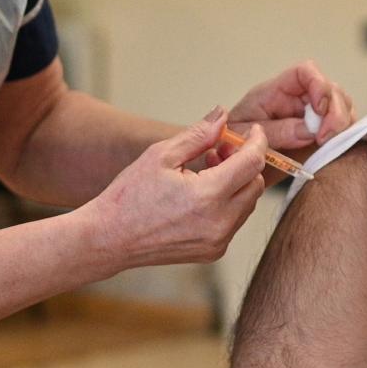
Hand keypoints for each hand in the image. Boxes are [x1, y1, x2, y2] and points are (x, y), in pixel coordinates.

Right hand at [86, 108, 266, 270]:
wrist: (109, 239)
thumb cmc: (130, 196)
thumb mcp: (161, 155)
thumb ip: (199, 134)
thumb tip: (223, 115)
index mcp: (208, 196)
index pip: (252, 163)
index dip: (257, 141)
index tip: (253, 130)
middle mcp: (219, 223)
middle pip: (255, 183)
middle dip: (244, 162)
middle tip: (218, 149)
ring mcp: (218, 242)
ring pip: (247, 203)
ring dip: (236, 182)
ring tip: (207, 169)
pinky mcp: (212, 252)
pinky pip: (235, 220)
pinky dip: (228, 202)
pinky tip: (202, 192)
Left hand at [225, 60, 354, 150]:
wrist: (228, 166)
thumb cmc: (229, 143)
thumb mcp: (243, 135)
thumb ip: (275, 131)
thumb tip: (308, 130)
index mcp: (276, 92)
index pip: (305, 72)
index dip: (318, 85)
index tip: (320, 110)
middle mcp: (297, 101)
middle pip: (331, 90)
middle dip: (336, 112)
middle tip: (325, 138)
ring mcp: (310, 119)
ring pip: (342, 109)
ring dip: (342, 126)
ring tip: (328, 147)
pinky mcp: (318, 139)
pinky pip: (341, 132)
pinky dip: (343, 140)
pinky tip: (332, 153)